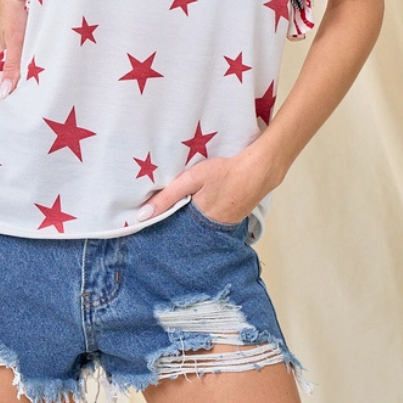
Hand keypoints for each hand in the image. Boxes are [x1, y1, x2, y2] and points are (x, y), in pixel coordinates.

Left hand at [136, 146, 277, 223]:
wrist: (259, 170)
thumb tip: (142, 216)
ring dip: (193, 222)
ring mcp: (226, 226)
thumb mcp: (191, 180)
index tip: (151, 231)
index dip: (165, 230)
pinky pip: (214, 223)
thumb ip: (167, 197)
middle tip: (164, 223)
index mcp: (199, 222)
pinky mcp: (234, 219)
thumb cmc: (225, 172)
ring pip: (202, 228)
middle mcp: (213, 230)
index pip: (176, 232)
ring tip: (184, 212)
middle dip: (178, 227)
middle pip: (189, 232)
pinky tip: (204, 206)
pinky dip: (207, 217)